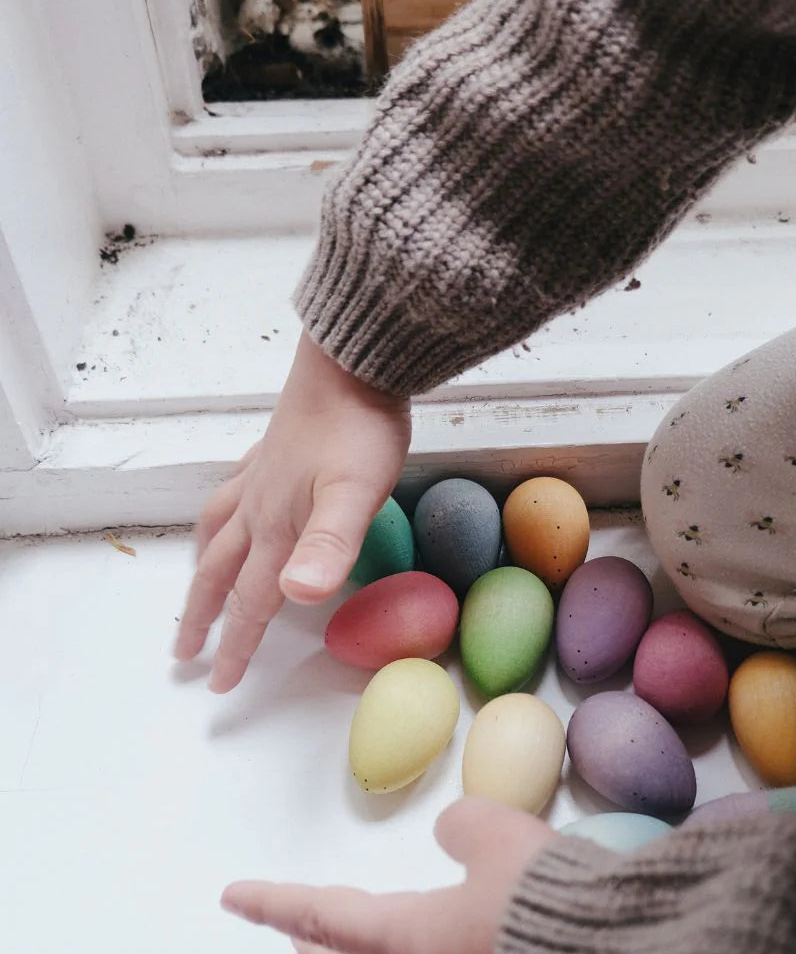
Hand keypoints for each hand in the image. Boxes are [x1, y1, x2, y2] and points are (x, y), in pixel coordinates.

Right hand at [174, 333, 410, 691]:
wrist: (353, 363)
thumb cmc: (360, 429)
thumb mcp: (354, 492)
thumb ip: (328, 545)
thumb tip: (296, 596)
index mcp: (279, 526)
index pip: (254, 599)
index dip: (238, 644)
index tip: (220, 683)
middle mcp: (260, 505)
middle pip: (221, 571)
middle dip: (203, 616)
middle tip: (185, 652)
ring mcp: (262, 476)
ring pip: (218, 531)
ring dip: (203, 566)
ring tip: (196, 582)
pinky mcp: (272, 451)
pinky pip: (231, 492)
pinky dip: (220, 514)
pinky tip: (232, 507)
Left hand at [221, 797, 556, 953]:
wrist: (604, 946)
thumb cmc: (542, 897)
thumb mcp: (499, 837)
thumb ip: (463, 827)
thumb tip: (450, 833)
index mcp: (409, 935)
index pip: (324, 916)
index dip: (275, 902)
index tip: (231, 896)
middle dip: (307, 936)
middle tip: (284, 922)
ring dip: (348, 947)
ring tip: (330, 934)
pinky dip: (399, 944)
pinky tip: (421, 931)